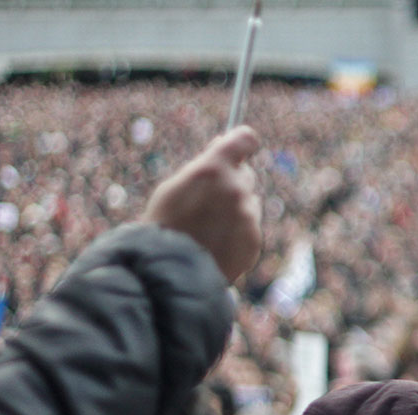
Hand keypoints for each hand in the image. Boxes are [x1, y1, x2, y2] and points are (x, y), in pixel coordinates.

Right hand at [143, 126, 261, 281]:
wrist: (167, 272)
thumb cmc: (163, 225)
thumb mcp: (174, 187)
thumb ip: (204, 168)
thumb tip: (223, 147)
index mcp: (214, 169)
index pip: (245, 139)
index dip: (241, 142)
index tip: (240, 147)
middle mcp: (236, 190)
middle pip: (246, 175)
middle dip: (232, 181)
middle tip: (210, 198)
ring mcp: (247, 216)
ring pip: (249, 203)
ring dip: (235, 209)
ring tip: (208, 228)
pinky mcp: (254, 241)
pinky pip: (249, 228)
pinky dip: (238, 232)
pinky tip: (216, 243)